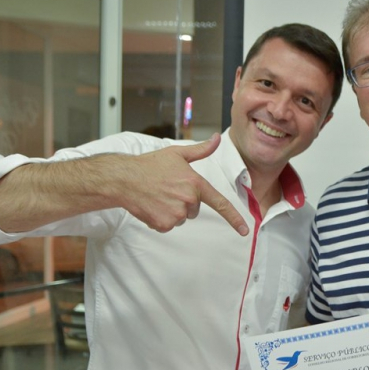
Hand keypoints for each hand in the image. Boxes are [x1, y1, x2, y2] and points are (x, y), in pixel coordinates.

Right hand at [119, 135, 248, 234]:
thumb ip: (201, 150)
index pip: (220, 203)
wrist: (124, 179)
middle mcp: (189, 200)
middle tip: (167, 189)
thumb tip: (217, 138)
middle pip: (194, 209)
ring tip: (158, 196)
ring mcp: (176, 214)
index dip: (234, 218)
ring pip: (182, 217)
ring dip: (172, 210)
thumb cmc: (149, 165)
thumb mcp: (177, 153)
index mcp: (195, 183)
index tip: (245, 230)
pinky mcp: (164, 224)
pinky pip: (169, 225)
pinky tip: (152, 205)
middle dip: (184, 202)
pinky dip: (161, 218)